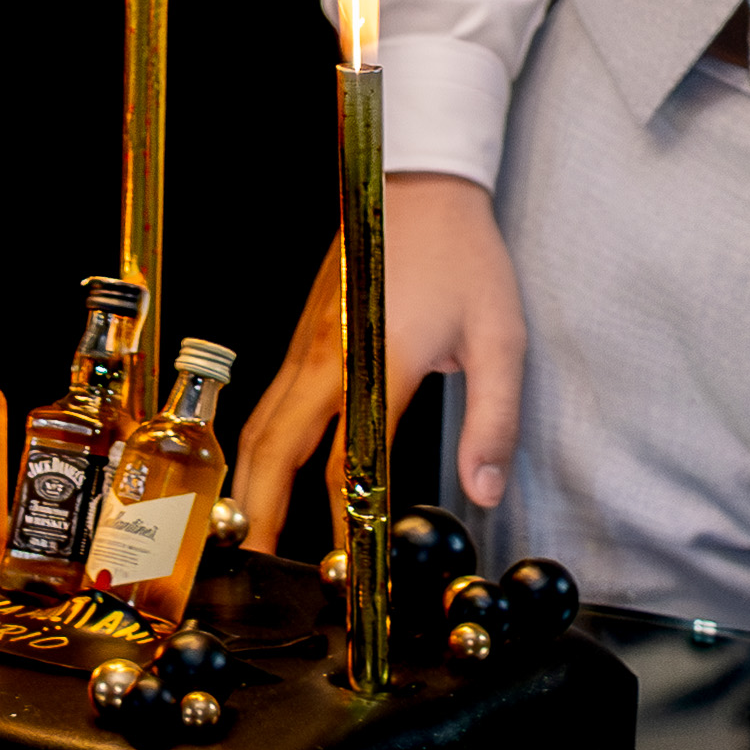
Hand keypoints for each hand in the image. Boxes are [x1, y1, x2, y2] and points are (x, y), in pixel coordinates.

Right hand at [232, 170, 529, 529]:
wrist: (427, 182)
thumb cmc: (466, 258)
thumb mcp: (501, 340)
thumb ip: (494, 422)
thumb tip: (482, 494)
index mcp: (375, 360)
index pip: (345, 460)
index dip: (342, 519)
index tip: (345, 567)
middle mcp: (326, 353)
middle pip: (274, 447)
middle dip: (260, 508)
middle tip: (256, 563)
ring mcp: (307, 339)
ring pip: (260, 422)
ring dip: (248, 478)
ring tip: (249, 528)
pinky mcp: (305, 331)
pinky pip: (269, 398)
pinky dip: (257, 443)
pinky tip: (263, 469)